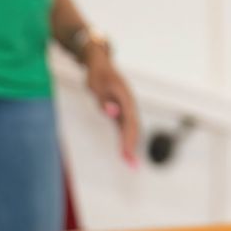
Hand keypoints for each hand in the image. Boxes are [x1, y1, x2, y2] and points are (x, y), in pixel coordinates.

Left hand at [85, 49, 140, 166]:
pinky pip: (125, 127)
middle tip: (132, 165)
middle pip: (133, 127)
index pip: (129, 122)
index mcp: (125, 98)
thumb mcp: (96, 86)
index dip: (129, 138)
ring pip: (131, 129)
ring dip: (131, 145)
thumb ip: (104, 100)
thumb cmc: (97, 76)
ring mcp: (126, 108)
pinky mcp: (121, 111)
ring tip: (131, 163)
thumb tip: (113, 113)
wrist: (100, 65)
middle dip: (132, 146)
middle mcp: (129, 104)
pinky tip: (126, 152)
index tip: (127, 154)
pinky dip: (126, 140)